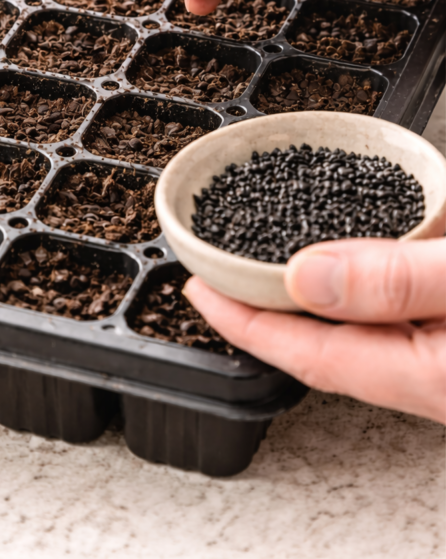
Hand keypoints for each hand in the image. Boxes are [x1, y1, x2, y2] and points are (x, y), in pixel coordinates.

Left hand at [183, 238, 445, 422]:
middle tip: (220, 271)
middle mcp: (436, 372)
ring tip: (272, 258)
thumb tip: (306, 276)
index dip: (247, 323)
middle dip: (268, 308)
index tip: (200, 289)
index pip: (312, 354)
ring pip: (364, 322)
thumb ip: (398, 280)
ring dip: (316, 290)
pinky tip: (362, 248)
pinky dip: (368, 271)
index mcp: (430, 374)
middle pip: (329, 343)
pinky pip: (399, 298)